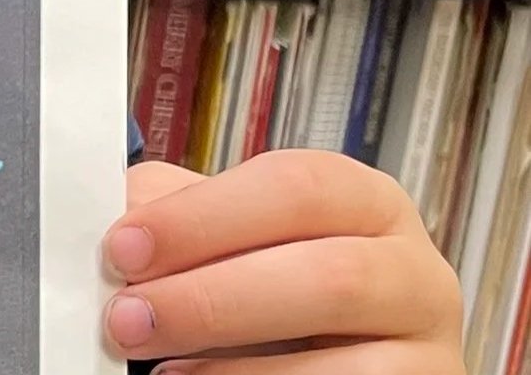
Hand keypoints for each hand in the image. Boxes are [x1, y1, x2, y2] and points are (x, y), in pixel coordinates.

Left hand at [103, 151, 463, 372]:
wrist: (328, 355)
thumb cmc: (274, 278)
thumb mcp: (233, 232)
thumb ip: (179, 214)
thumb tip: (117, 219)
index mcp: (364, 200)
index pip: (294, 188)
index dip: (203, 216)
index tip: (123, 248)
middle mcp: (414, 271)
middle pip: (325, 277)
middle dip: (213, 300)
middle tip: (127, 319)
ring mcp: (428, 349)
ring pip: (344, 362)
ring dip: (237, 369)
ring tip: (162, 370)